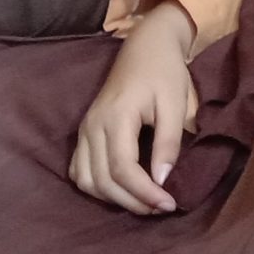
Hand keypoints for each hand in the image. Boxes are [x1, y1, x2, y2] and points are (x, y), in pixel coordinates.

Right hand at [71, 4, 199, 214]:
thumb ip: (167, 143)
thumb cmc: (164, 72)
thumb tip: (162, 181)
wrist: (146, 46)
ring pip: (86, 180)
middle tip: (160, 207)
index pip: (122, 169)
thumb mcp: (174, 104)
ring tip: (143, 201)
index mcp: (116, 116)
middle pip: (103, 180)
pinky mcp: (84, 132)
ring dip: (113, 199)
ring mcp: (84, 129)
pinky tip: (120, 189)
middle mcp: (93, 125)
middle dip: (132, 202)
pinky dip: (96, 187)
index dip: (145, 193)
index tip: (169, 204)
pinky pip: (79, 170)